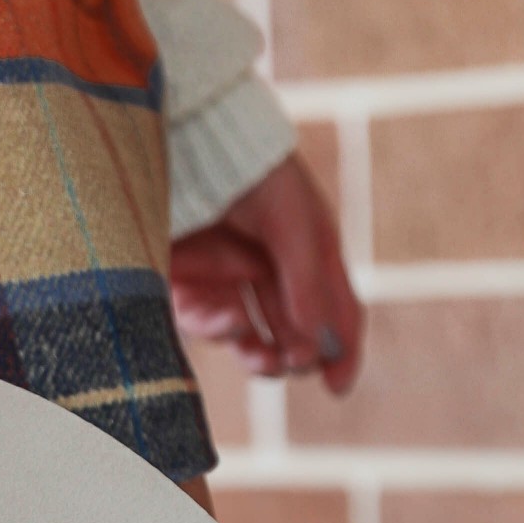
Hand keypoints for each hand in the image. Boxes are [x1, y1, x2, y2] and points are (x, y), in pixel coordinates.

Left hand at [168, 151, 363, 392]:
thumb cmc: (250, 168)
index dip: (340, 350)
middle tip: (293, 362)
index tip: (337, 386)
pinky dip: (221, 329)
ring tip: (264, 356)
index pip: (334, 310)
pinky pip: (205, 322)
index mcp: (308, 250)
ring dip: (260, 355)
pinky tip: (234, 320)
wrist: (186, 136)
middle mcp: (269, 269)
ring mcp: (225, 278)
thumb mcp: (292, 221)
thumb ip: (307, 282)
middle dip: (295, 357)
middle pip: (292, 334)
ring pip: (249, 338)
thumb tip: (319, 346)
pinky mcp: (183, 282)